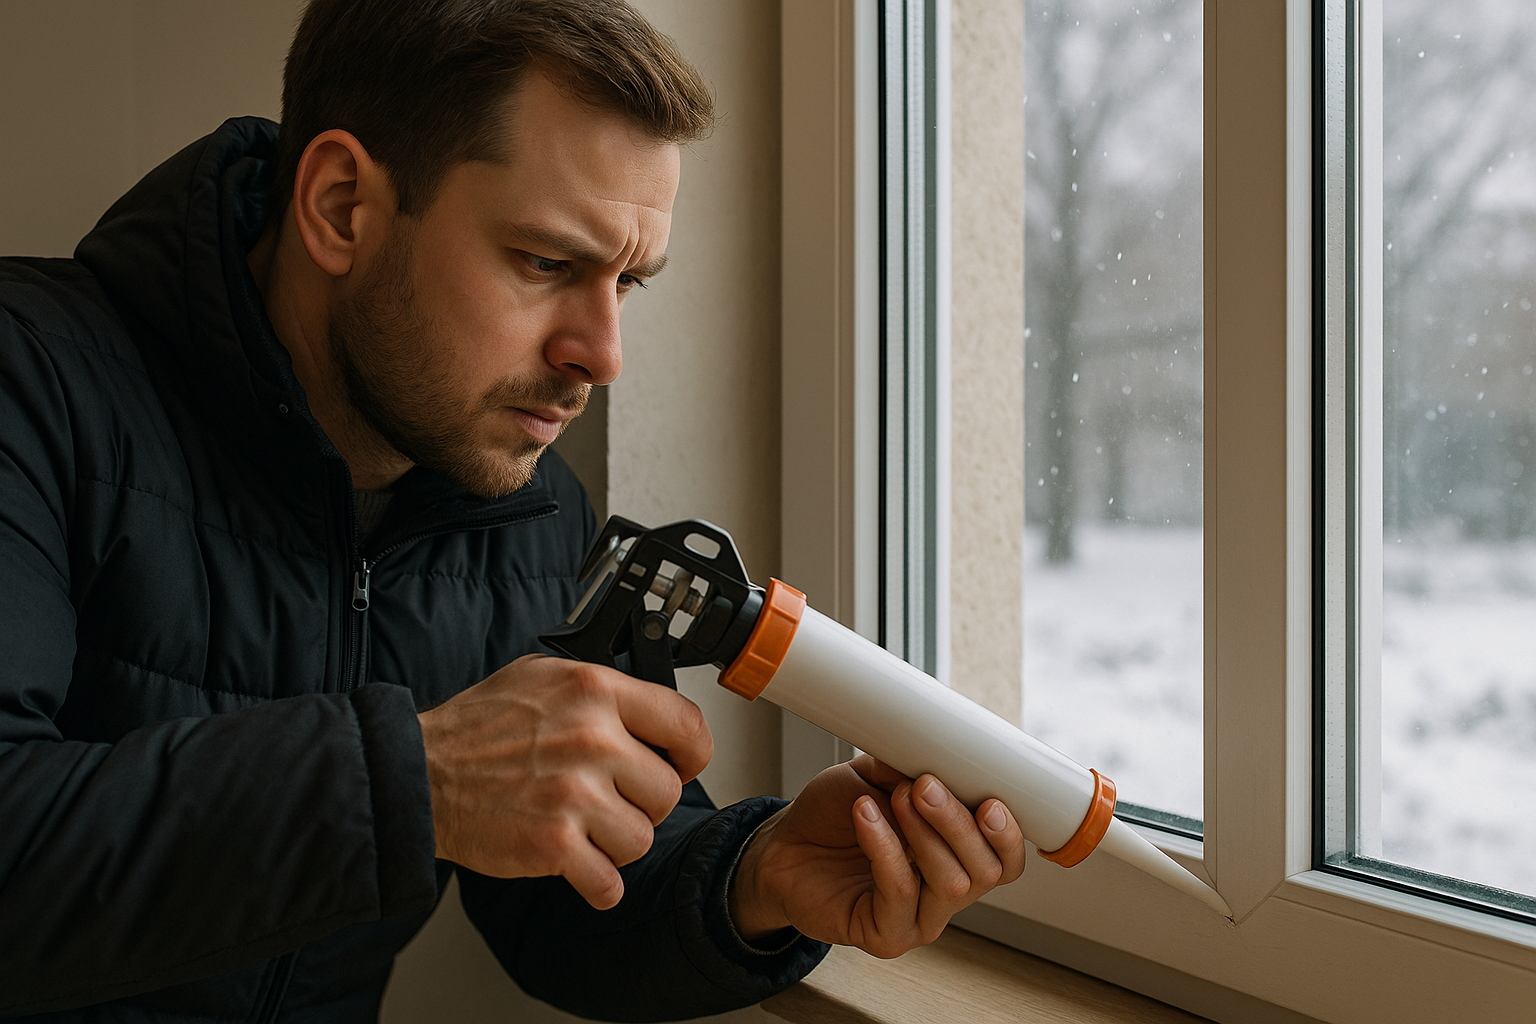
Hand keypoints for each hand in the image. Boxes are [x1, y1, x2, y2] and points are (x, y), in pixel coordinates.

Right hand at [417, 654, 711, 909]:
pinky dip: (598, 883)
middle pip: (667, 791)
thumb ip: (600, 688)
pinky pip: (609, 881)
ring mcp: (574, 794)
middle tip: (610, 800)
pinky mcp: (554, 844)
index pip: (686, 724)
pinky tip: (581, 866)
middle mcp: (591, 739)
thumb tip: (648, 710)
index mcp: (595, 691)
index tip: (683, 764)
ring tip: (585, 827)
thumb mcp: (543, 675)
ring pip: (642, 839)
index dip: (692, 753)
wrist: (421, 773)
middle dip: (643, 803)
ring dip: (617, 843)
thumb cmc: (478, 726)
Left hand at [730, 755, 1025, 957]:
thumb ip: (908, 765)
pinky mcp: (885, 934)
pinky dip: (885, 847)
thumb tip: (935, 747)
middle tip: (924, 786)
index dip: (1008, 835)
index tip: (990, 801)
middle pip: (985, 870)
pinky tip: (866, 816)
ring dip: (924, 833)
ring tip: (893, 797)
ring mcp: (919, 918)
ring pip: (951, 883)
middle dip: (958, 822)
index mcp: (958, 856)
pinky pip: (898, 892)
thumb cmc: (835, 816)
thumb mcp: (876, 775)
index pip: (1006, 859)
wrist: (783, 847)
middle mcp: (946, 892)